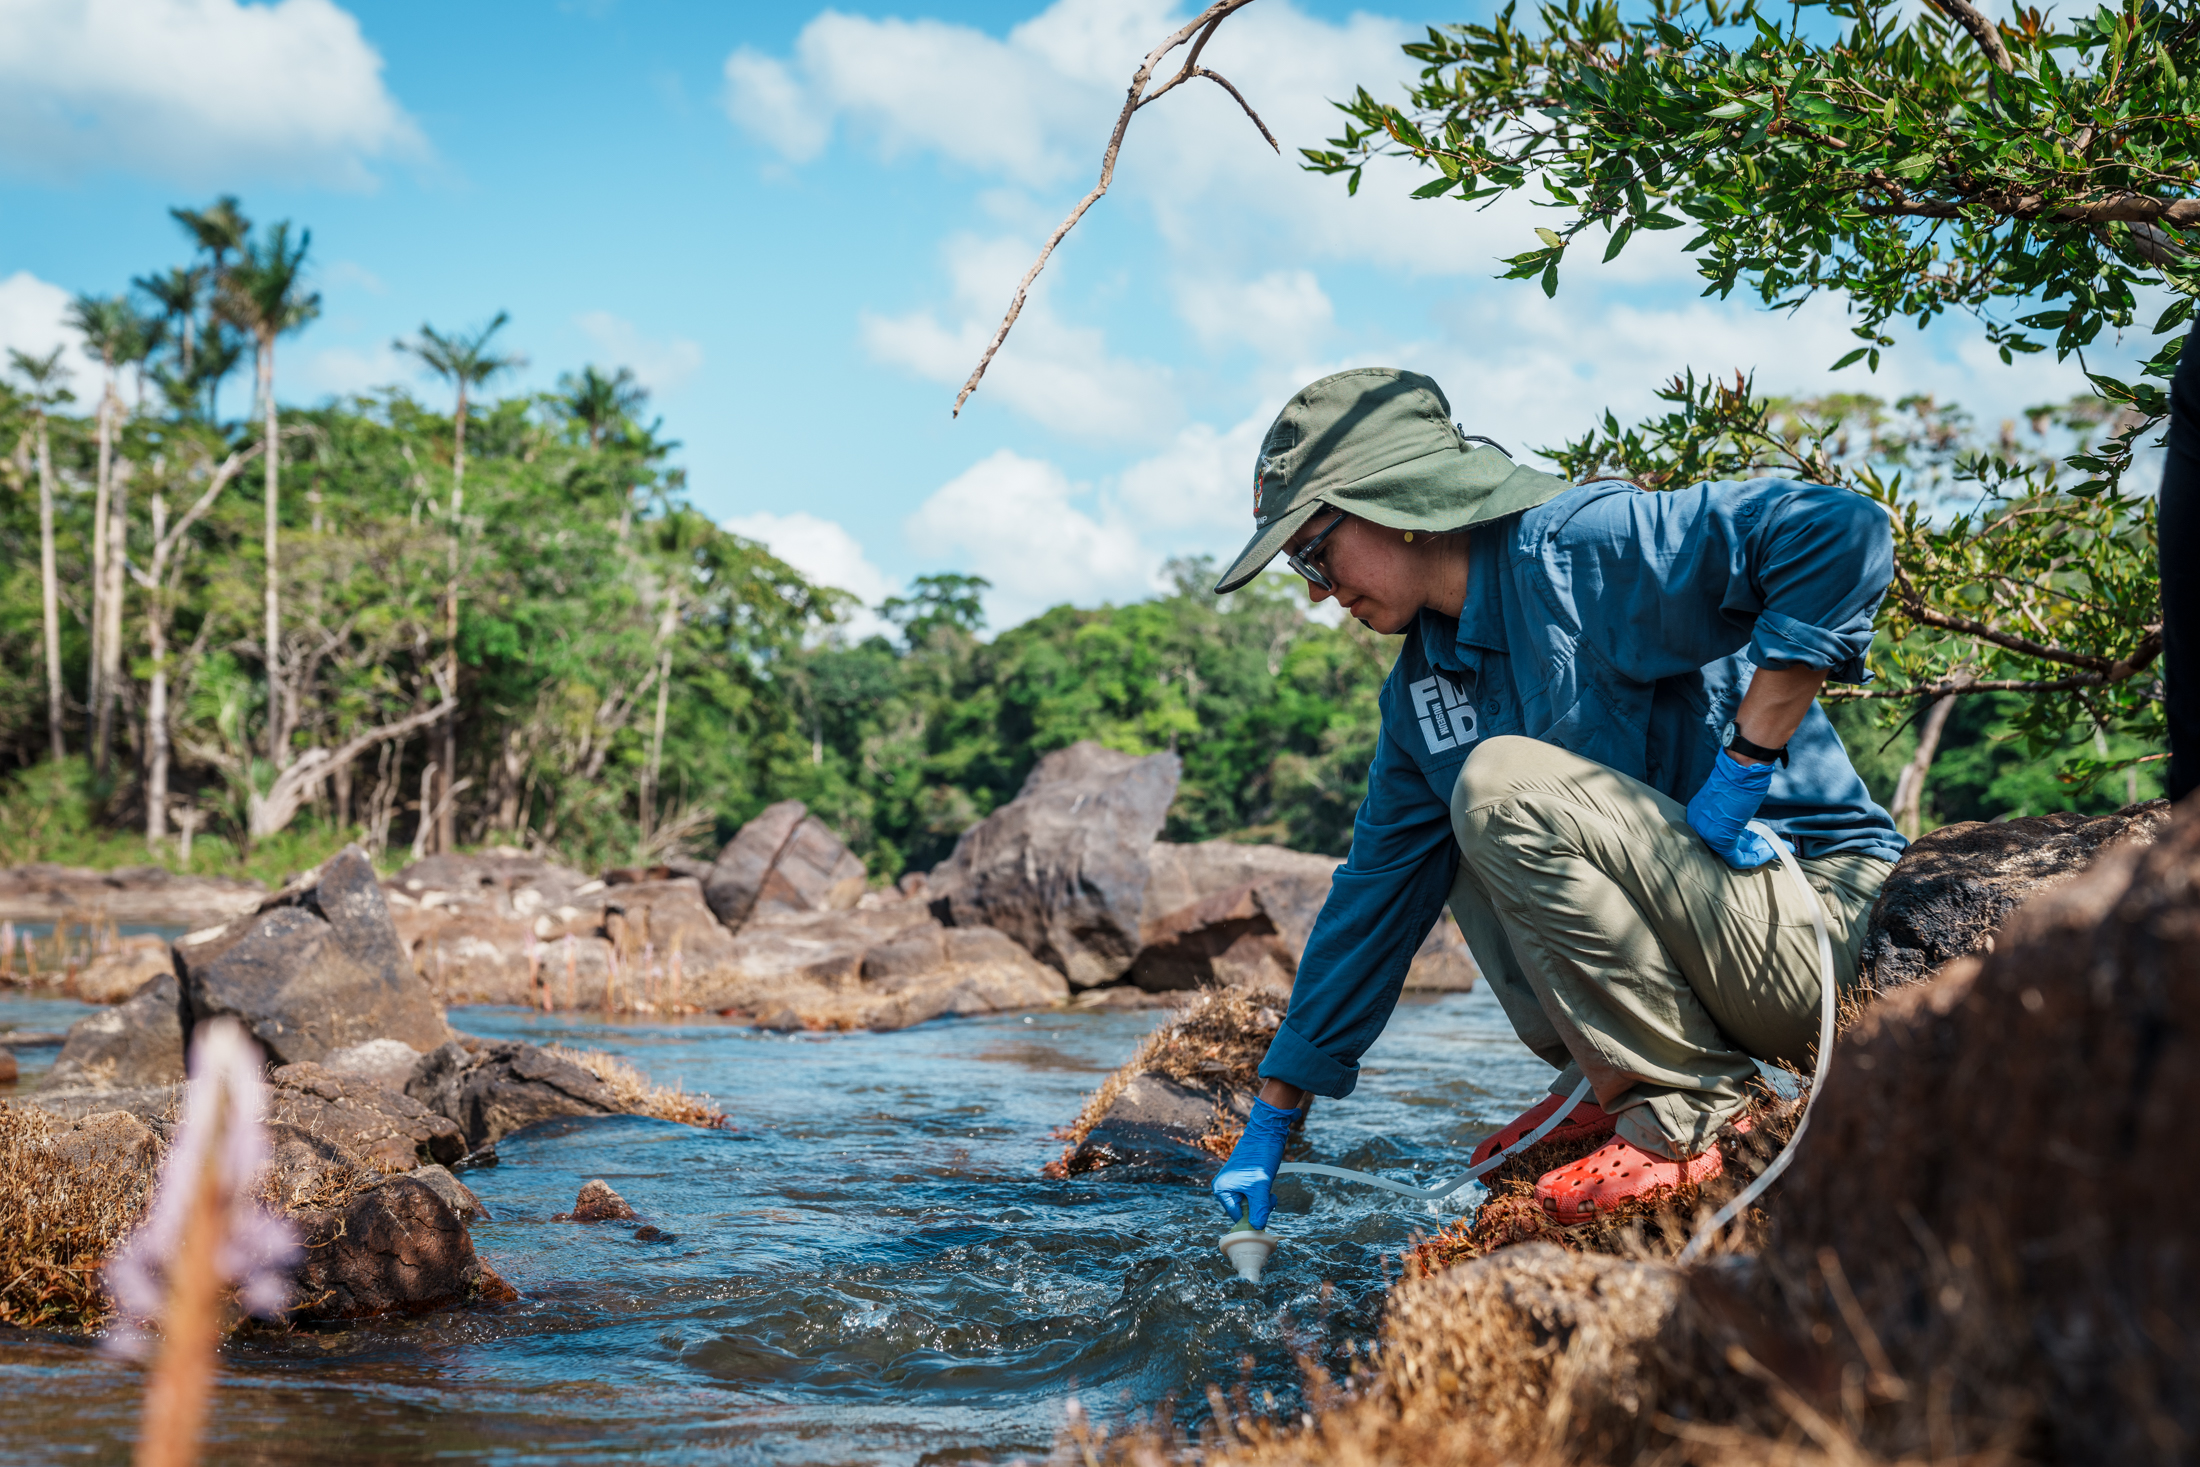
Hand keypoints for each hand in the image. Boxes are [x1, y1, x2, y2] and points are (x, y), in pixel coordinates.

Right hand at [1211, 1097, 1302, 1228]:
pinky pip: (1251, 1193)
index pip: (1236, 1215)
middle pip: (1242, 1210)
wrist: (1268, 1132)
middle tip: (1270, 1199)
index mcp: (1221, 1188)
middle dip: (1258, 1208)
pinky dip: (1261, 1193)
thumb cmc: (1260, 1156)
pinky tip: (1267, 1184)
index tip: (1266, 1217)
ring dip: (1261, 1201)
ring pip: (1249, 1202)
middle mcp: (1224, 1185)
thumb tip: (1258, 1228)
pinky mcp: (1243, 1177)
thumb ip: (1259, 1209)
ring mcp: (1233, 1181)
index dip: (1252, 1219)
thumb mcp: (1260, 1186)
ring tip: (1269, 1190)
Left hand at [1686, 750, 1785, 868]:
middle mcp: (1699, 825)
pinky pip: (1738, 859)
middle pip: (1728, 846)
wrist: (1741, 771)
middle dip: (1755, 848)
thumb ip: (1734, 816)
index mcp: (1699, 813)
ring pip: (1735, 853)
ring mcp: (1707, 834)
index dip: (1744, 839)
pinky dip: (1757, 857)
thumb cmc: (1740, 778)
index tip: (1761, 839)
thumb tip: (1746, 828)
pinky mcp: (1719, 840)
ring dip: (1761, 852)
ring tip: (1781, 847)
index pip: (1721, 835)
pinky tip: (1773, 851)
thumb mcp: (1733, 799)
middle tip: (1774, 847)